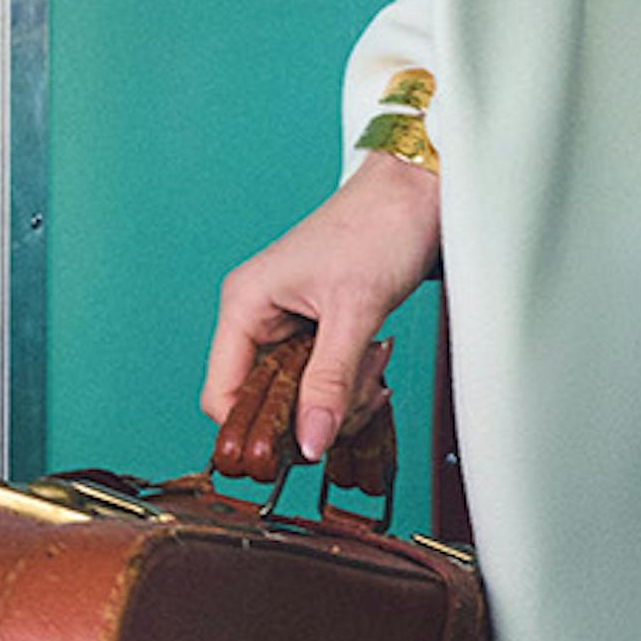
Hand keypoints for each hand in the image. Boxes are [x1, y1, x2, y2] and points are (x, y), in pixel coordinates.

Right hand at [204, 153, 443, 469]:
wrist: (419, 192)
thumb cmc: (379, 226)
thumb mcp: (355, 311)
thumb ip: (330, 382)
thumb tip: (308, 444)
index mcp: (245, 305)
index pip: (221, 395)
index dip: (253, 431)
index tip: (296, 447)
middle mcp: (258, 316)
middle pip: (265, 403)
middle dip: (313, 411)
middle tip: (356, 395)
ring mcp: (289, 324)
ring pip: (300, 396)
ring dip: (341, 397)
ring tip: (375, 364)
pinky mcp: (320, 328)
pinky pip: (324, 379)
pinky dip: (351, 383)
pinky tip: (376, 361)